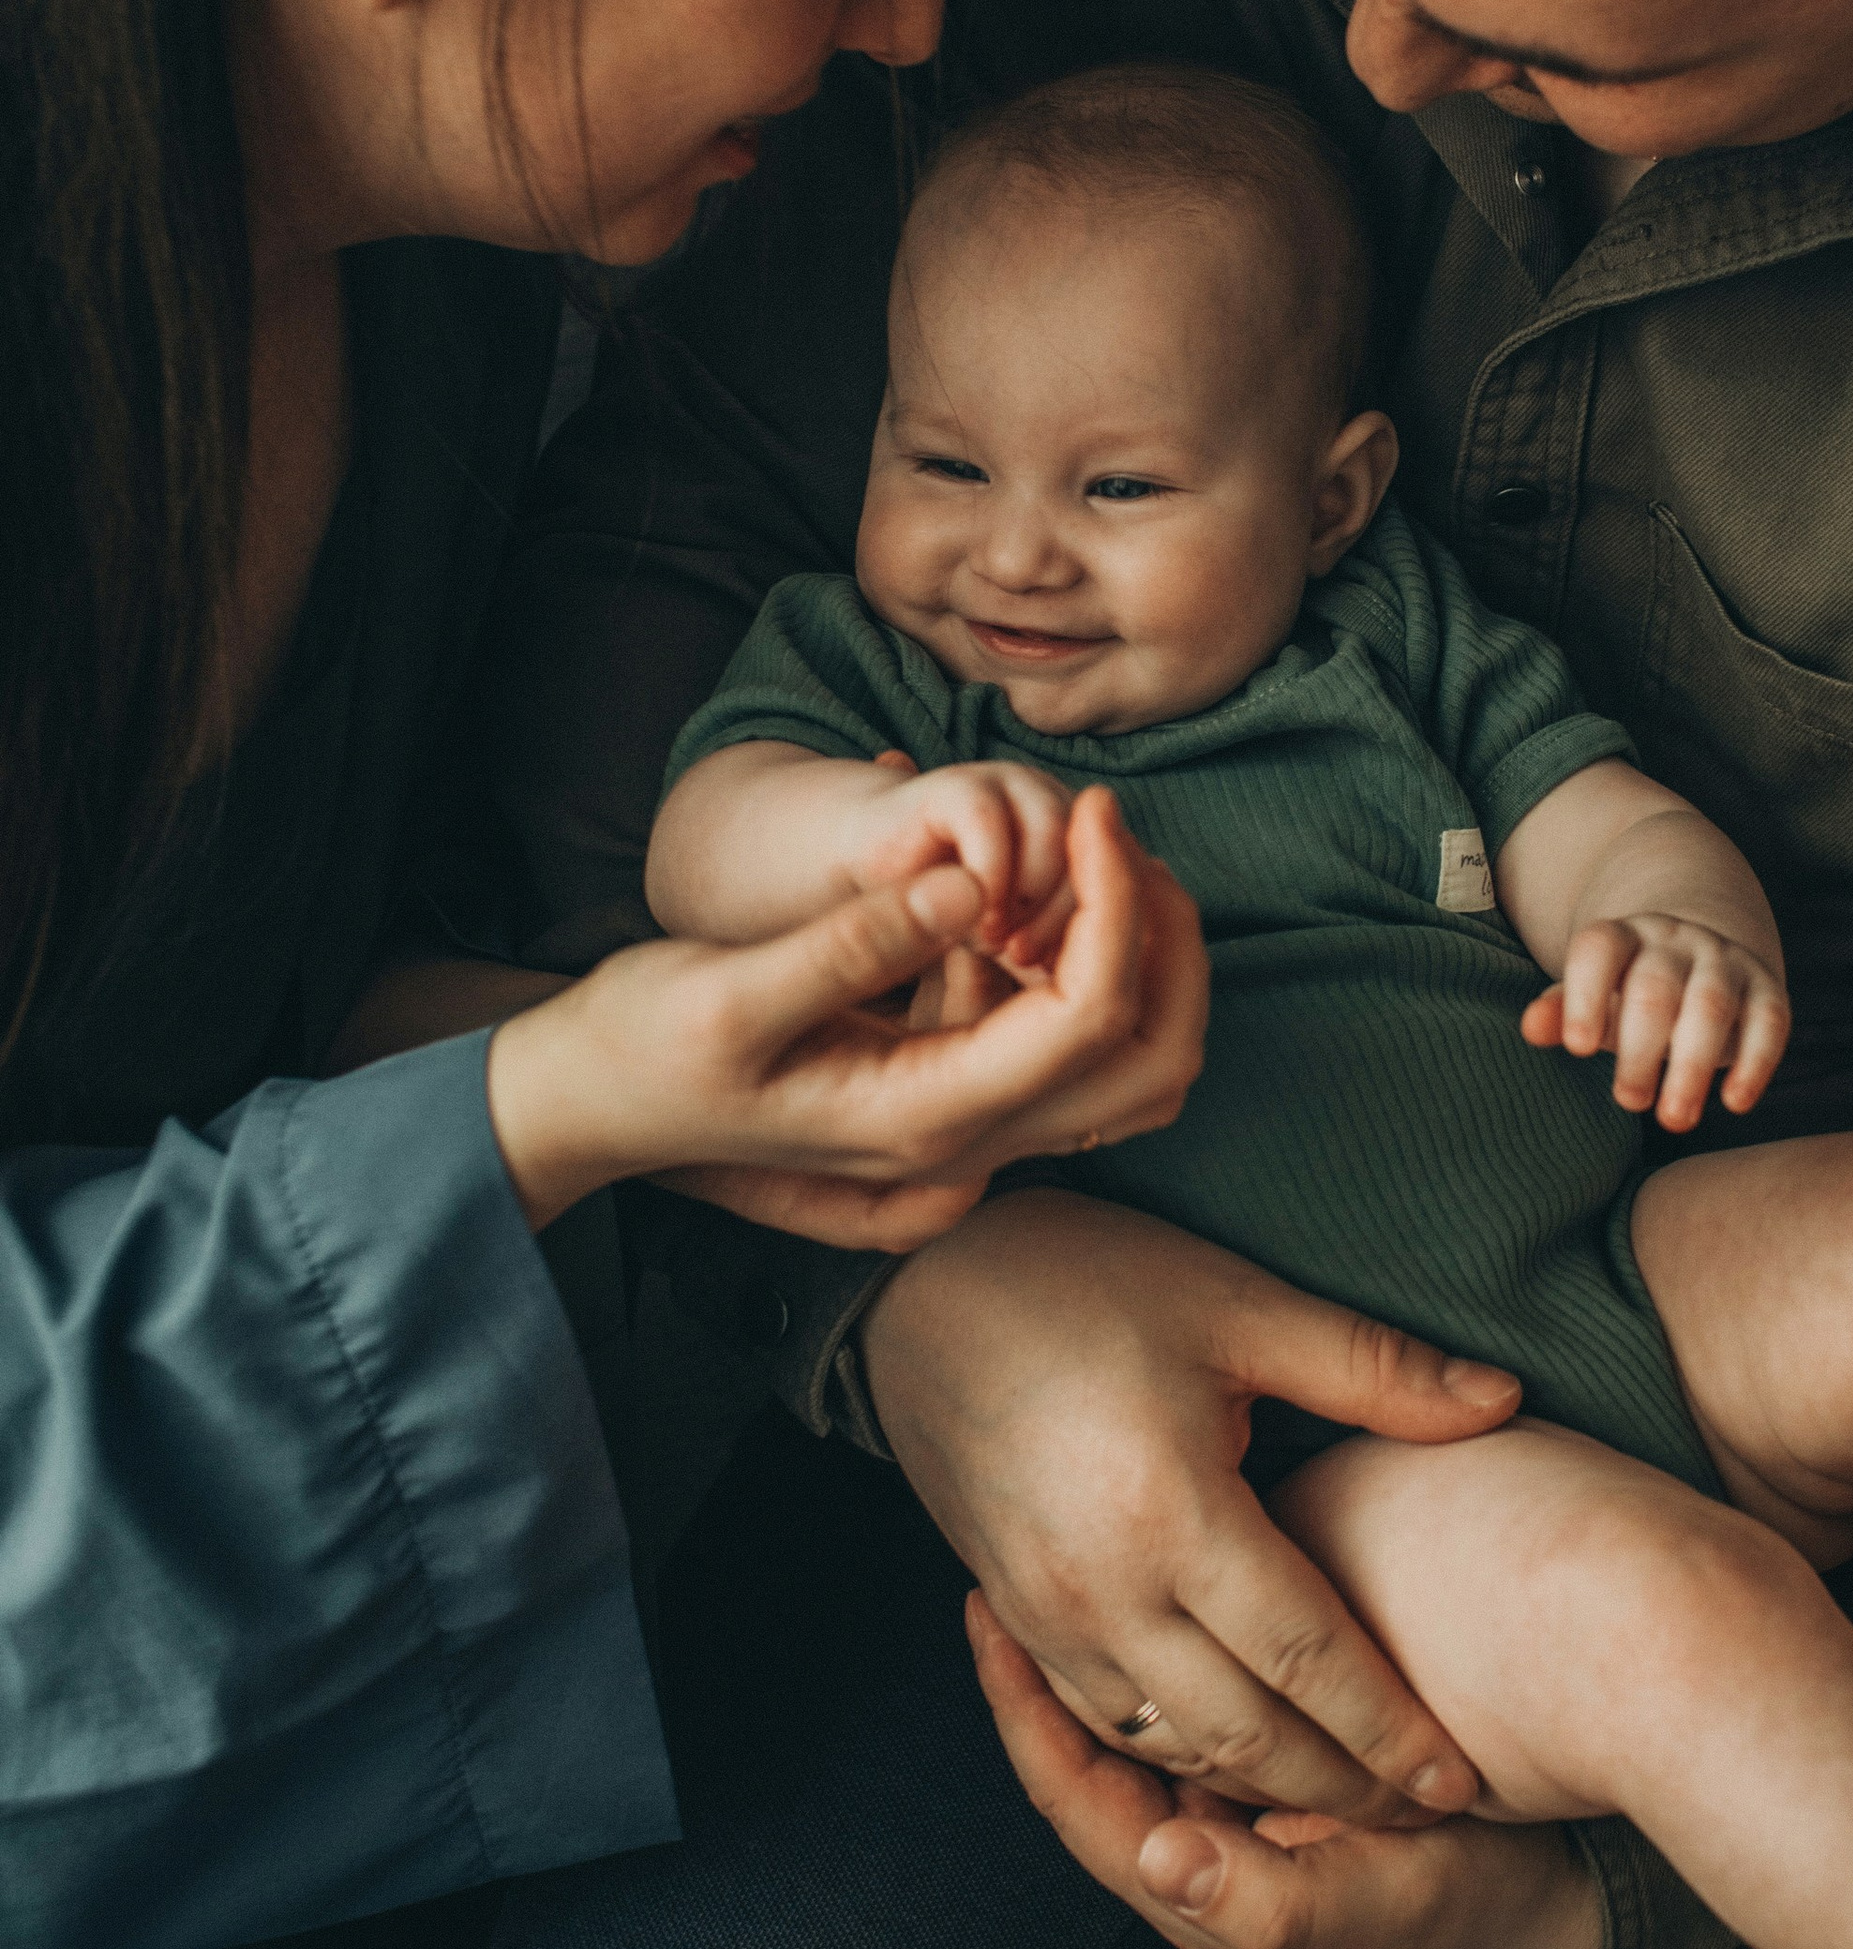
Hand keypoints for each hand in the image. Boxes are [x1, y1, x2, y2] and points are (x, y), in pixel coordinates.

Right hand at [488, 783, 1197, 1243]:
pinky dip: (1091, 969)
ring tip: (1099, 853)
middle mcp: (965, 1141)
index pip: (1088, 1016)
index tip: (1095, 808)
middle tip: (1120, 832)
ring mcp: (964, 1128)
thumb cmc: (644, 1045)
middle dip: (1164, 941)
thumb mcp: (730, 990)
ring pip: (1128, 1065)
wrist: (592, 1106)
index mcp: (924, 1114)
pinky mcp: (950, 1095)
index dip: (1116, 905)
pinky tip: (1039, 892)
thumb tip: (974, 882)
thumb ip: (854, 942)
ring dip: (1143, 959)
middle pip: (1150, 1063)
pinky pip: (1070, 1048)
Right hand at [866, 1190, 1522, 1827]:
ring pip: (1172, 1751)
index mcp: (1173, 1513)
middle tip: (1426, 1814)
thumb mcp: (1237, 1305)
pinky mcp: (1014, 1619)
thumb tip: (1502, 1402)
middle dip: (1342, 1790)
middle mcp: (1104, 1589)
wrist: (922, 1290)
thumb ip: (1374, 1369)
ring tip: (1351, 1799)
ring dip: (1263, 1790)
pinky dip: (1182, 1757)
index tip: (1461, 1781)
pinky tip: (1241, 1758)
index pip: (1308, 1660)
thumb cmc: (1088, 1278)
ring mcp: (1049, 1617)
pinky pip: (1110, 1724)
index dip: (1390, 1731)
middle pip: (1245, 1739)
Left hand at [969, 1597, 1604, 1948]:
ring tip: (1056, 1551)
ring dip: (1092, 1647)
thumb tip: (1155, 1858)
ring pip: (1138, 1721)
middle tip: (997, 1560)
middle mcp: (1207, 1847)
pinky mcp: (1290, 1759)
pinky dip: (1165, 1640)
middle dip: (1038, 1668)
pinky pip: (1198, 1698)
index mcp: (1204, 1889)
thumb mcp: (1385, 1907)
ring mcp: (1246, 1803)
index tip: (984, 1617)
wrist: (1577, 1876)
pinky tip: (1164, 1569)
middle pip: (1088, 1754)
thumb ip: (1270, 1900)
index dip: (1021, 1713)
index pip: (1075, 1798)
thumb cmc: (1479, 1894)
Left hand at [1523, 912, 1789, 1128]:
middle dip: (1641, 1049)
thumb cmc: (1630, 994)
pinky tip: (1734, 1103)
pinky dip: (1755, 1062)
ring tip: (1675, 1120)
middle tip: (1629, 1102)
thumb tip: (1530, 1027)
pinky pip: (1768, 1020)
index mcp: (1623, 937)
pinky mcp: (1767, 988)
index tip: (1576, 1048)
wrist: (1700, 956)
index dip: (1585, 995)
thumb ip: (1562, 1013)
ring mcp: (1724, 961)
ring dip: (1693, 1065)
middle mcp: (1675, 940)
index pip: (1599, 949)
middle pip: (1655, 987)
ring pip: (1711, 1004)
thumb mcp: (1594, 1000)